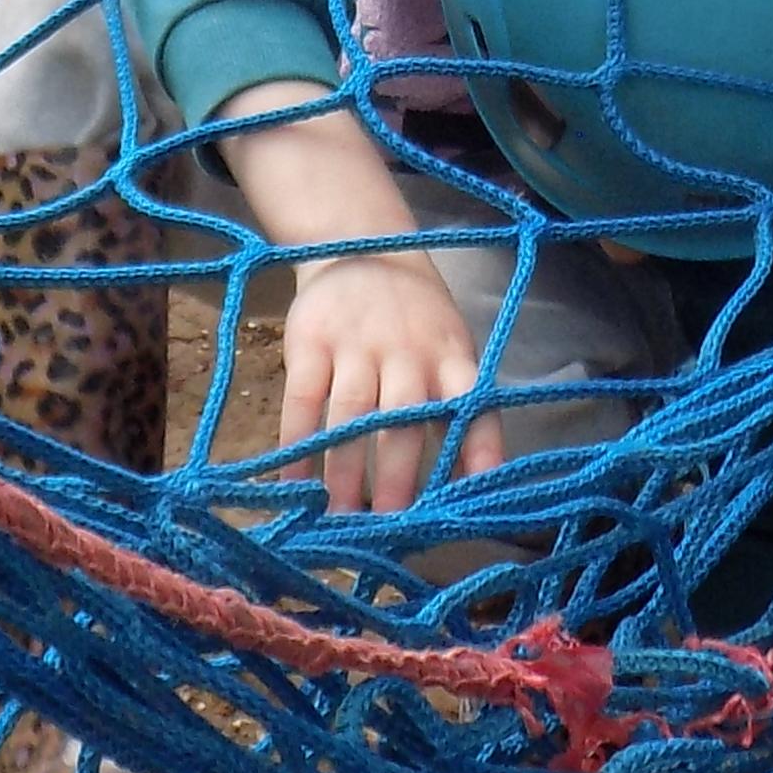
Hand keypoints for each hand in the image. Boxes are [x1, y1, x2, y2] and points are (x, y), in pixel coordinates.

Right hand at [276, 244, 496, 515]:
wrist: (358, 246)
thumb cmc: (414, 319)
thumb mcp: (449, 348)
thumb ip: (458, 408)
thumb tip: (469, 487)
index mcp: (452, 357)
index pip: (474, 407)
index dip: (478, 451)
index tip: (474, 497)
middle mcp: (409, 351)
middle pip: (405, 421)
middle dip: (399, 477)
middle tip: (388, 526)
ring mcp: (358, 344)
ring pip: (353, 416)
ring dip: (346, 471)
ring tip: (341, 516)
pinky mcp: (312, 340)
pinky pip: (304, 400)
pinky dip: (298, 444)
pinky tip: (294, 481)